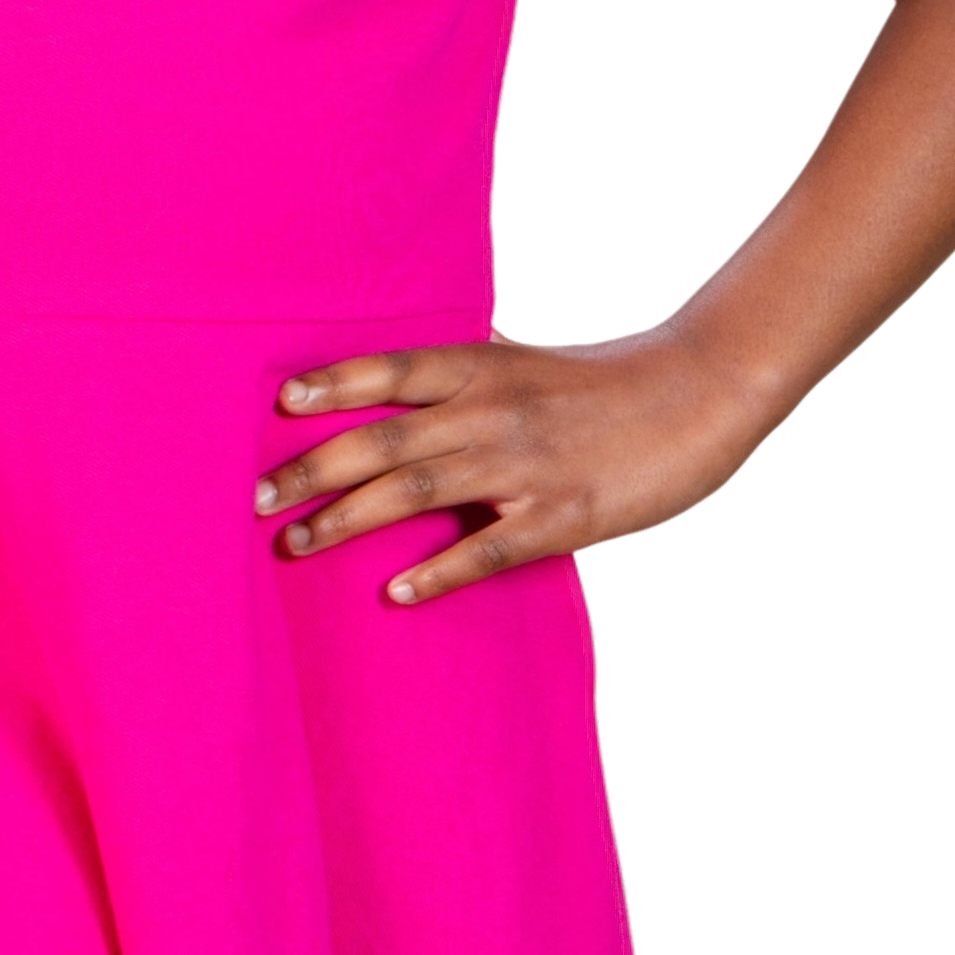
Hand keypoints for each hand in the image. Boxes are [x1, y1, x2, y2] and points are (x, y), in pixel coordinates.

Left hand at [262, 326, 761, 601]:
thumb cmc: (606, 382)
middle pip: (382, 440)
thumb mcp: (526, 363)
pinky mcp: (561, 516)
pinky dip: (438, 570)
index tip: (280, 405)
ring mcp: (525, 465)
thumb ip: (465, 380)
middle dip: (312, 470)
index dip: (335, 385)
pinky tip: (396, 591)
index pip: (391, 371)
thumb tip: (396, 394)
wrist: (699, 394)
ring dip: (347, 520)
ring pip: (416, 492)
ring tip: (294, 544)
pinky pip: (486, 549)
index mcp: (483, 366)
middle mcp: (492, 411)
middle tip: (255, 496)